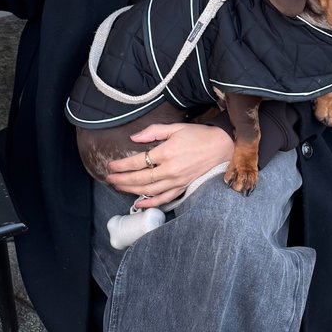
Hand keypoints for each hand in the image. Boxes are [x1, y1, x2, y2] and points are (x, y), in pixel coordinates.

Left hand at [106, 121, 234, 207]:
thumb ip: (153, 132)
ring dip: (131, 190)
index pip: (137, 161)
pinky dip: (150, 203)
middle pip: (140, 178)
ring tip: (118, 187)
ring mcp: (176, 181)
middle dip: (122, 180)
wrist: (222, 147)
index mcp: (166, 152)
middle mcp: (170, 169)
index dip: (121, 165)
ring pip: (149, 190)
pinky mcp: (182, 187)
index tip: (111, 166)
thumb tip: (133, 138)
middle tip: (109, 179)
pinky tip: (138, 203)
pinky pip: (164, 199)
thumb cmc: (198, 135)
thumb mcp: (175, 128)